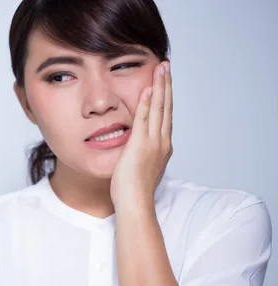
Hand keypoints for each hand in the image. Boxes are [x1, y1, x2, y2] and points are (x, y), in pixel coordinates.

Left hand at [110, 61, 172, 210]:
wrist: (136, 203)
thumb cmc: (134, 192)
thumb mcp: (140, 169)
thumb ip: (140, 156)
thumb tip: (135, 151)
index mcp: (162, 147)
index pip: (165, 116)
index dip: (165, 98)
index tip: (164, 83)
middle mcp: (162, 142)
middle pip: (166, 107)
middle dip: (167, 85)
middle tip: (167, 66)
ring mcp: (153, 142)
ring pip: (158, 108)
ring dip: (160, 87)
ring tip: (161, 68)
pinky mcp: (141, 144)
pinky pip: (144, 118)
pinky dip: (146, 102)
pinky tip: (148, 88)